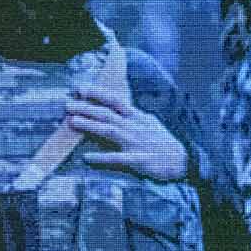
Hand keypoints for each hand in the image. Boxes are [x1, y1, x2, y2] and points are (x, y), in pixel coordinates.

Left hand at [69, 84, 187, 180]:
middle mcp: (135, 127)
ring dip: (91, 125)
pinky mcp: (138, 160)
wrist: (183, 162)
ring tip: (73, 122)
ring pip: (110, 131)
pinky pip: (117, 158)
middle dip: (87, 108)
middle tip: (67, 104)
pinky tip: (87, 157)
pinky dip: (102, 157)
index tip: (80, 88)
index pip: (116, 101)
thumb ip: (135, 117)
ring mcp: (136, 143)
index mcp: (138, 118)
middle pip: (108, 115)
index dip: (98, 93)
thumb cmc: (165, 143)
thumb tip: (123, 110)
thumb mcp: (151, 124)